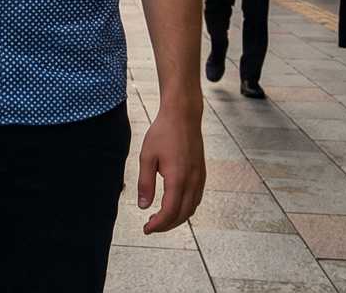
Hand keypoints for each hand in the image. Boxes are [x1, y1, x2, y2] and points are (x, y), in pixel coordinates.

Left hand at [137, 110, 205, 233]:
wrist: (183, 116)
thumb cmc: (163, 133)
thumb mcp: (147, 157)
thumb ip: (145, 183)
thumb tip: (143, 206)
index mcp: (178, 179)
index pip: (169, 212)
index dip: (158, 225)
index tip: (146, 229)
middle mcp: (192, 182)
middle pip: (182, 215)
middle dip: (166, 225)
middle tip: (150, 226)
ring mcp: (200, 178)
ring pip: (191, 208)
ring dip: (177, 218)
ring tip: (160, 218)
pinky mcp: (202, 173)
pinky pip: (196, 199)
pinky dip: (186, 208)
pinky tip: (174, 205)